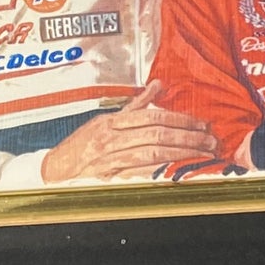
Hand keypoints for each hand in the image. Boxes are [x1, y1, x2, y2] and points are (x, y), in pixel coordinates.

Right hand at [40, 81, 220, 182]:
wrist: (54, 172)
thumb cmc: (81, 146)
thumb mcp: (105, 120)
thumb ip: (135, 105)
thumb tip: (158, 84)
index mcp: (110, 123)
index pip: (152, 117)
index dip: (180, 120)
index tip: (201, 124)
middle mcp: (110, 140)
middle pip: (156, 135)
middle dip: (187, 137)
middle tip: (210, 140)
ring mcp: (109, 161)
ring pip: (152, 155)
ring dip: (181, 155)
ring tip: (203, 155)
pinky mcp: (109, 180)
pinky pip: (141, 175)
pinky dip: (162, 173)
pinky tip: (181, 172)